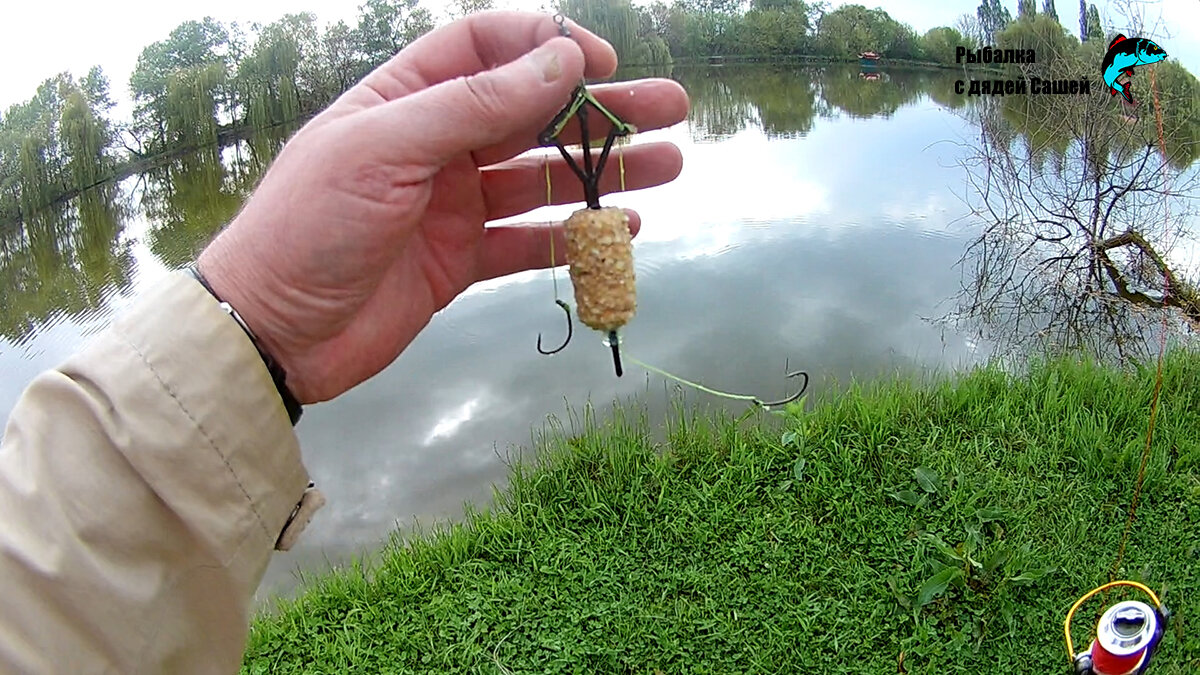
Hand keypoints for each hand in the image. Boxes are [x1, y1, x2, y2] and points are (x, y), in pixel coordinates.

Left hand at [197, 11, 688, 403]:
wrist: (273, 331)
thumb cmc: (309, 224)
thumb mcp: (386, 149)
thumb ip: (475, 106)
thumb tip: (560, 61)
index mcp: (405, 98)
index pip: (487, 49)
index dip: (546, 46)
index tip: (602, 63)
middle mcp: (435, 144)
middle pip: (532, 113)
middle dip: (601, 109)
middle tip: (672, 109)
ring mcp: (451, 204)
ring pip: (541, 178)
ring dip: (604, 171)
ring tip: (670, 165)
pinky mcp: (461, 261)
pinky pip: (530, 241)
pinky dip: (575, 235)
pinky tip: (622, 229)